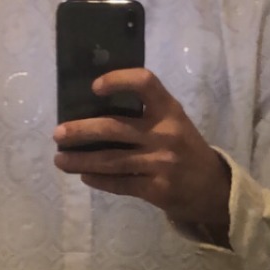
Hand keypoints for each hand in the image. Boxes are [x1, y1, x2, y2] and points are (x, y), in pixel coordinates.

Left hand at [53, 69, 231, 242]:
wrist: (212, 188)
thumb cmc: (185, 148)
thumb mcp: (174, 123)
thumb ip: (145, 114)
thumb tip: (92, 111)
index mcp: (169, 110)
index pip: (145, 83)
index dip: (119, 80)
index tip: (94, 87)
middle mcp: (165, 134)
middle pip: (114, 127)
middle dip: (81, 131)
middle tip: (58, 134)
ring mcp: (161, 163)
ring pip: (110, 160)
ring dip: (80, 160)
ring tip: (59, 159)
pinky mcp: (156, 189)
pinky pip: (119, 183)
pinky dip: (98, 179)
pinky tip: (84, 175)